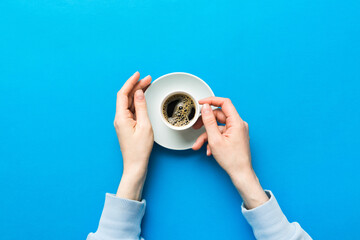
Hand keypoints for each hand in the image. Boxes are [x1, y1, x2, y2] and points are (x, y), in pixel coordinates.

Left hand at [114, 72, 152, 200]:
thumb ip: (141, 107)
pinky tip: (143, 98)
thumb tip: (139, 93)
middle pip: (126, 97)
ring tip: (148, 85)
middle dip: (136, 86)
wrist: (135, 164)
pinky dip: (137, 101)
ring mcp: (123, 122)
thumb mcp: (144, 126)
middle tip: (149, 79)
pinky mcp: (127, 125)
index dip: (130, 82)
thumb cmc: (140, 149)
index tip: (138, 74)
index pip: (123, 94)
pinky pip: (131, 109)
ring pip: (129, 102)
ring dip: (137, 93)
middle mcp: (119, 118)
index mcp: (121, 117)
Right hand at [192, 97, 268, 208]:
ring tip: (199, 145)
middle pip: (219, 116)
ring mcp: (237, 131)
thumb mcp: (215, 139)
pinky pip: (221, 134)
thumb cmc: (232, 159)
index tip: (201, 103)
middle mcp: (239, 124)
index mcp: (237, 122)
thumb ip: (209, 121)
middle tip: (196, 127)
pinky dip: (213, 140)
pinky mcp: (235, 137)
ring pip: (218, 127)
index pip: (225, 103)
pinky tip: (209, 150)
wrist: (240, 173)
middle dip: (205, 123)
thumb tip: (206, 108)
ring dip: (207, 135)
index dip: (212, 100)